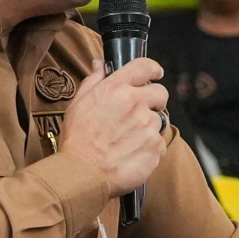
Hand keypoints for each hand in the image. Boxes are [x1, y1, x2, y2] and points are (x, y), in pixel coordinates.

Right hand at [60, 58, 170, 197]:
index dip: (153, 68)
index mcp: (116, 89)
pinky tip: (132, 153)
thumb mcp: (77, 104)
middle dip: (154, 100)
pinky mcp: (156, 147)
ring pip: (159, 120)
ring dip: (149, 127)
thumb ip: (93, 81)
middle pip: (160, 93)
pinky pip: (159, 143)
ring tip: (128, 140)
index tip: (155, 73)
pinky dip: (150, 148)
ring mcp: (148, 126)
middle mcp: (136, 103)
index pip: (144, 67)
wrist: (83, 172)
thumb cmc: (77, 139)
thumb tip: (100, 65)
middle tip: (140, 112)